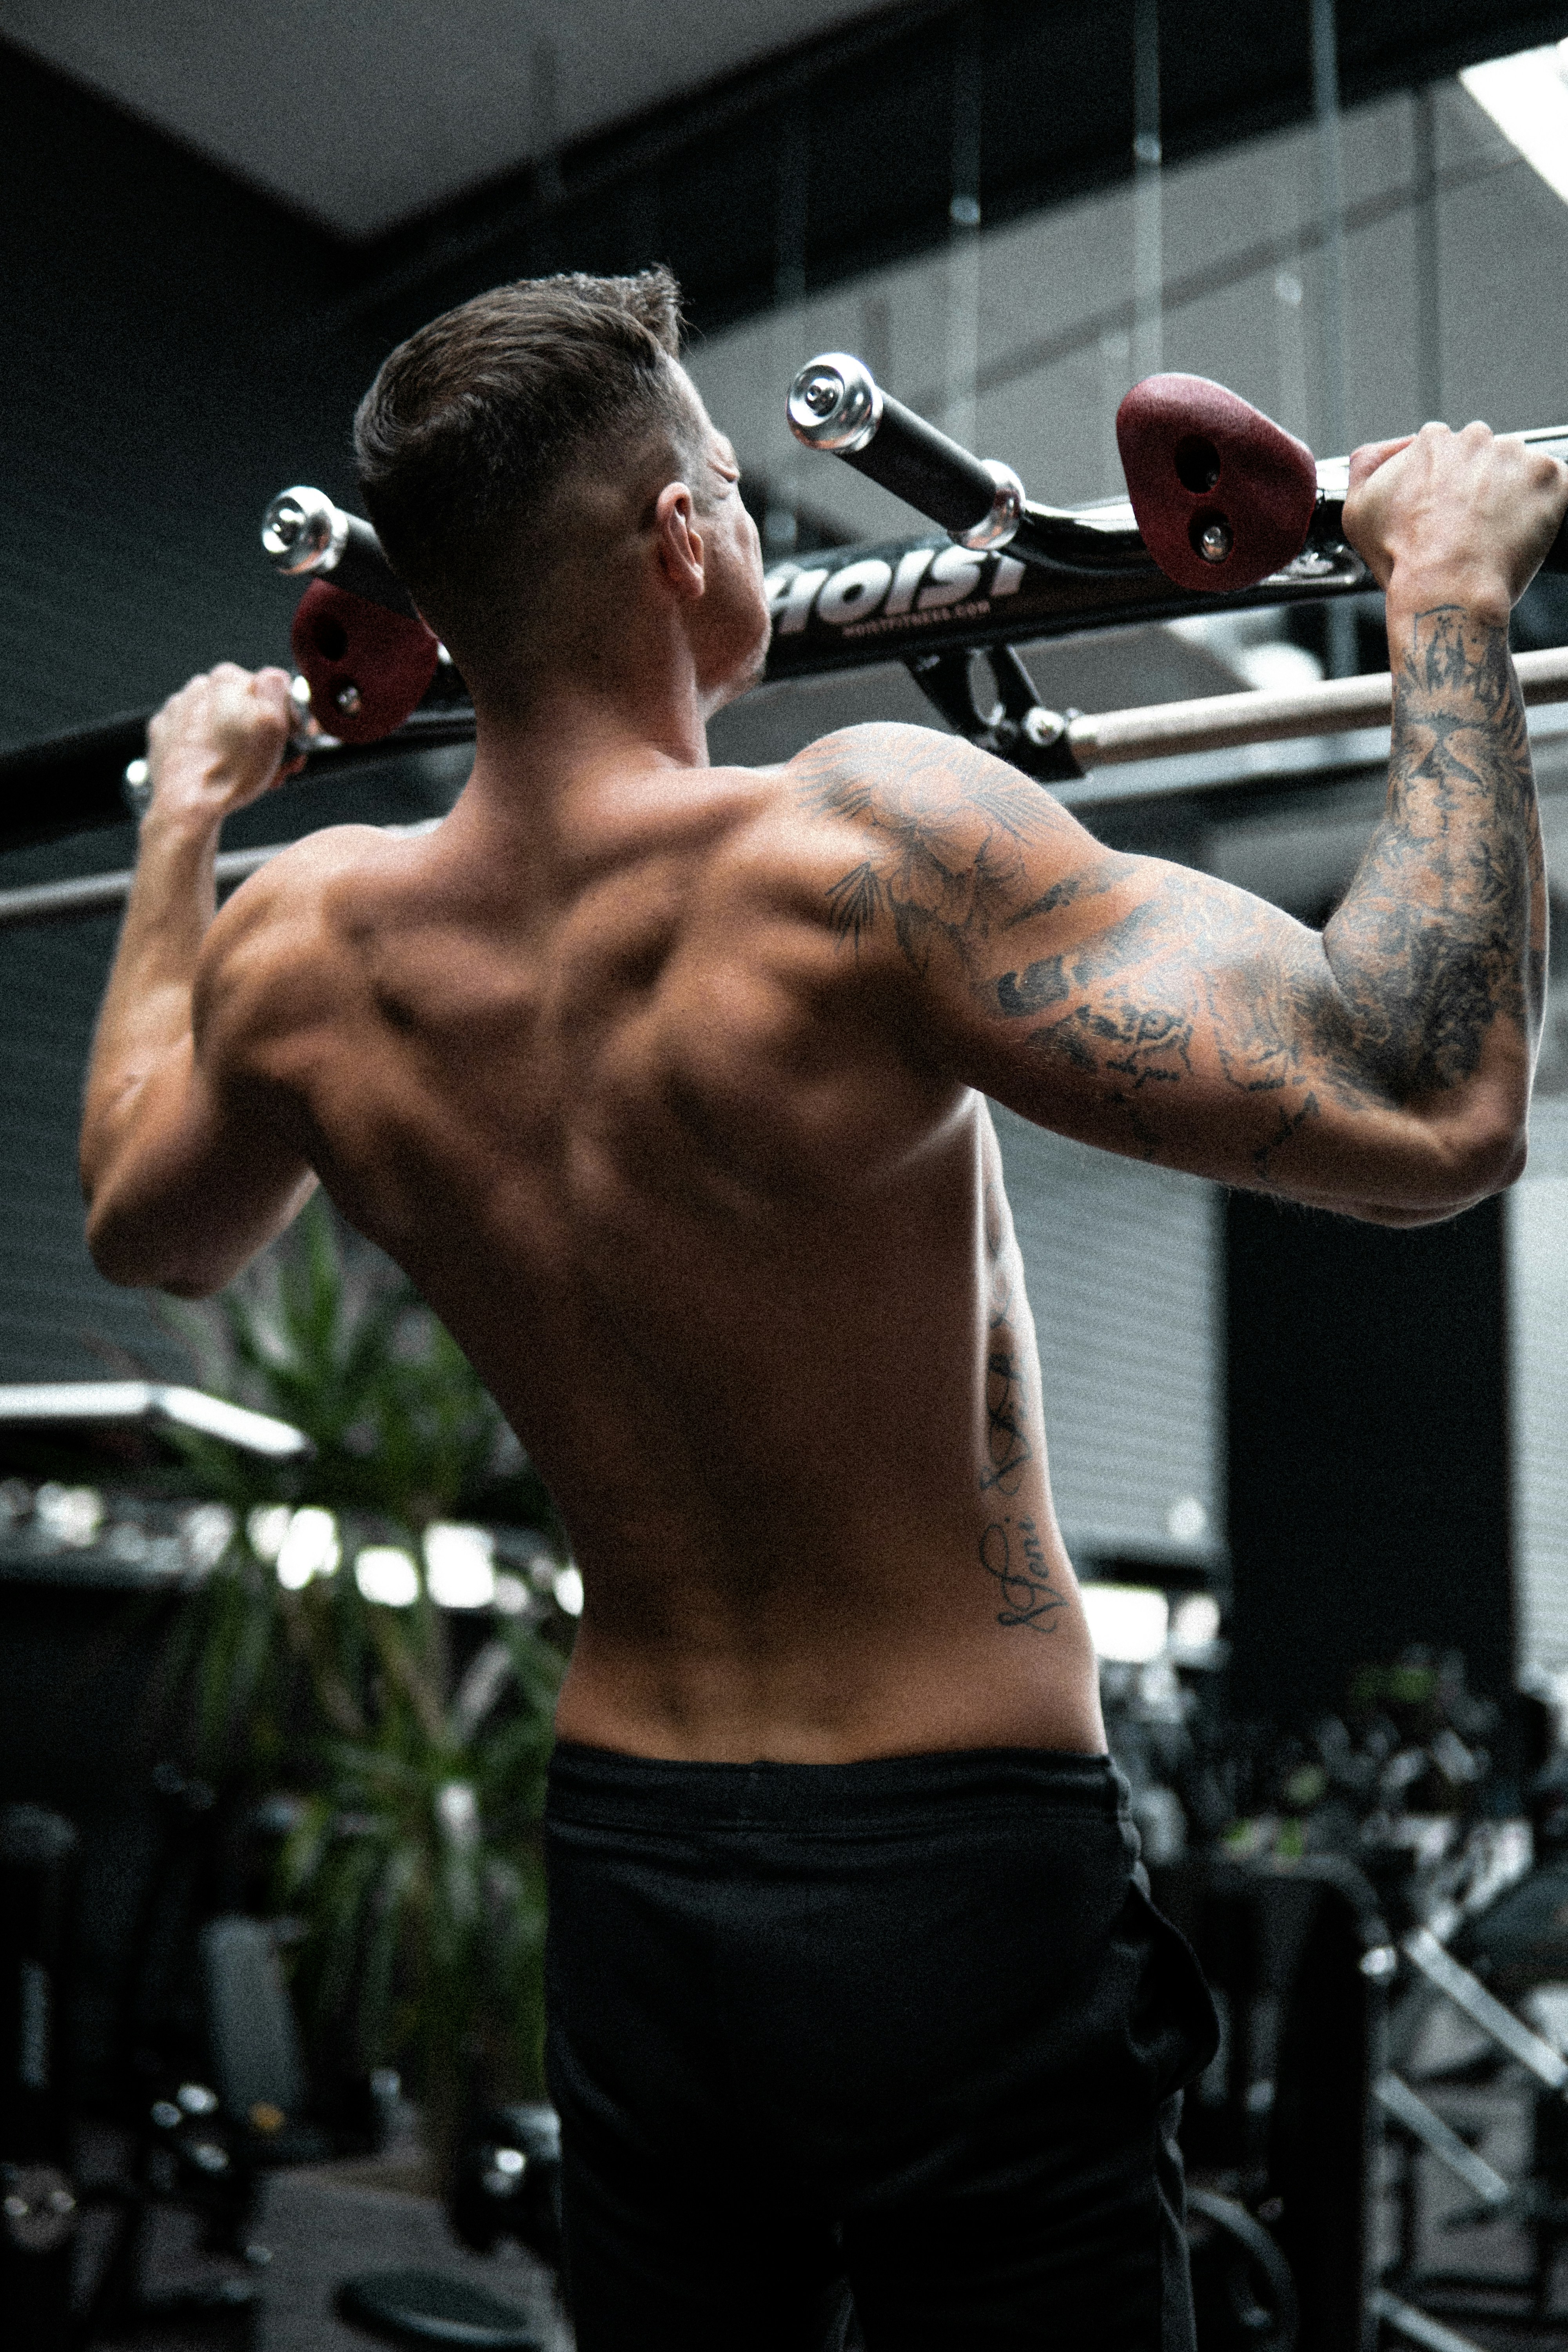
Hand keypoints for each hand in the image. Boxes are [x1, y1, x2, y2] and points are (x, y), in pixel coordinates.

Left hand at [143, 663, 298, 831]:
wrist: (187, 804)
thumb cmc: (231, 769)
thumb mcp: (273, 723)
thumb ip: (277, 686)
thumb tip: (274, 677)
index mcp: (226, 679)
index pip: (269, 691)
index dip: (285, 719)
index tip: (290, 743)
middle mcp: (197, 688)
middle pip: (242, 708)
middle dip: (261, 734)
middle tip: (274, 764)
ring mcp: (176, 711)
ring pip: (219, 723)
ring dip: (237, 744)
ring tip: (246, 773)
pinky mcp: (163, 735)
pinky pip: (195, 738)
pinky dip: (209, 751)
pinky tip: (218, 769)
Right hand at [1343, 421, 1567, 625]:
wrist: (1446, 589)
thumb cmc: (1402, 558)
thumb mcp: (1358, 510)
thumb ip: (1366, 465)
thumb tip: (1395, 446)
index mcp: (1432, 441)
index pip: (1447, 451)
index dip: (1447, 484)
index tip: (1447, 512)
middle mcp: (1476, 438)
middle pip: (1486, 456)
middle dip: (1482, 485)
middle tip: (1471, 528)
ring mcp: (1517, 456)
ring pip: (1520, 469)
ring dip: (1513, 495)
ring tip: (1496, 535)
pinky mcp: (1551, 478)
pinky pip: (1556, 485)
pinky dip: (1544, 507)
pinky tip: (1521, 534)